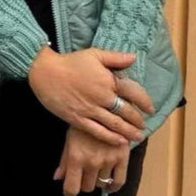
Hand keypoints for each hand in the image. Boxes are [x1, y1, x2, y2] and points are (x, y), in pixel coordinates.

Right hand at [27, 45, 153, 146]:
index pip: (133, 93)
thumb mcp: (94, 54)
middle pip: (126, 111)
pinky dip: (111, 138)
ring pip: (115, 124)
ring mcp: (90, 110)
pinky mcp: (78, 119)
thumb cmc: (69, 62)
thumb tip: (134, 58)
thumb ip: (115, 58)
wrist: (45, 72)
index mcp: (108, 80)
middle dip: (138, 120)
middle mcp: (102, 97)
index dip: (144, 101)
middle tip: (144, 125)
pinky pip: (98, 131)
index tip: (150, 108)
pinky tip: (120, 142)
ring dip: (129, 132)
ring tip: (138, 137)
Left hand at [52, 125, 130, 195]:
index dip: (70, 192)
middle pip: (87, 187)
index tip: (71, 190)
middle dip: (84, 182)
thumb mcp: (70, 138)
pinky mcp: (122, 157)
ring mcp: (108, 160)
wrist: (105, 106)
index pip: (72, 188)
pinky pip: (119, 181)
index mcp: (76, 157)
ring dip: (97, 180)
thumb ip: (64, 160)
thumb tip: (58, 178)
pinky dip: (114, 186)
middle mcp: (92, 161)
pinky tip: (110, 185)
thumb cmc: (84, 122)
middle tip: (84, 174)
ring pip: (102, 184)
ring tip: (96, 170)